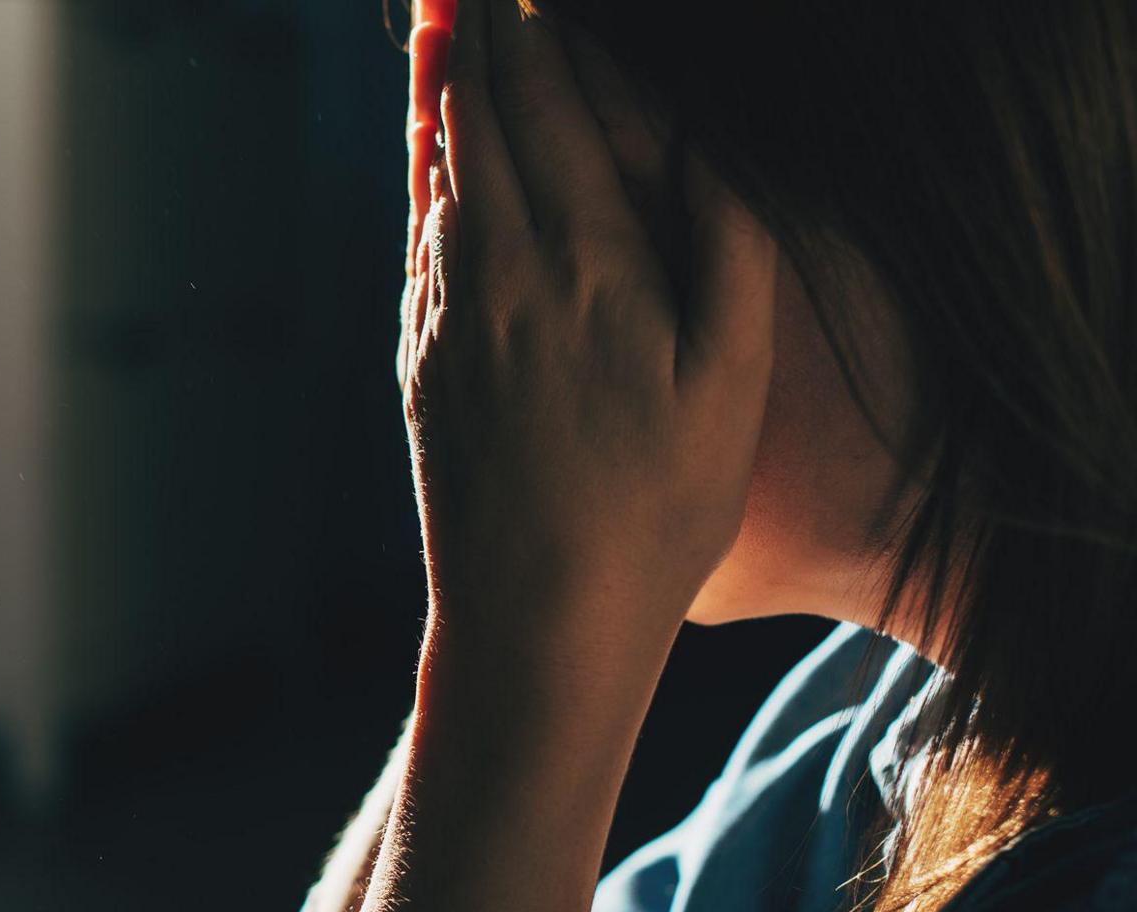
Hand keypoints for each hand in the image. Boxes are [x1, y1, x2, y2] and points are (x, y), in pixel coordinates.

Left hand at [402, 0, 776, 646]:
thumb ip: (723, 247)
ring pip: (437, 178)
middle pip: (479, 127)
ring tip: (434, 32)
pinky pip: (419, 240)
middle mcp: (500, 275)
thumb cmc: (654, 510)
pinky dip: (424, 179)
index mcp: (586, 266)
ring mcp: (447, 319)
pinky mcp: (420, 362)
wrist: (534, 617)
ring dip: (438, 99)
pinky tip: (432, 158)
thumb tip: (698, 142)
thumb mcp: (729, 383)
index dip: (534, 40)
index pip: (551, 116)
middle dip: (472, 46)